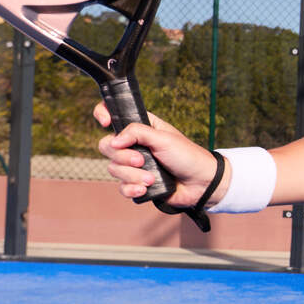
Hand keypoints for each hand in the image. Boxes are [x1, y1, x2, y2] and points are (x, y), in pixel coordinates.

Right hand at [94, 103, 223, 207]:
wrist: (200, 184)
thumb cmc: (187, 156)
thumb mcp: (163, 138)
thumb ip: (137, 133)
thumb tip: (114, 140)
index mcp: (141, 127)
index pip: (114, 115)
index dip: (103, 114)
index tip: (106, 123)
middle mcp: (134, 144)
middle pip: (107, 146)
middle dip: (123, 157)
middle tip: (142, 160)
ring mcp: (134, 165)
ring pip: (114, 169)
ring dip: (134, 175)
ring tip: (152, 178)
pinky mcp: (136, 183)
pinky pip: (122, 187)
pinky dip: (132, 189)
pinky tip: (145, 189)